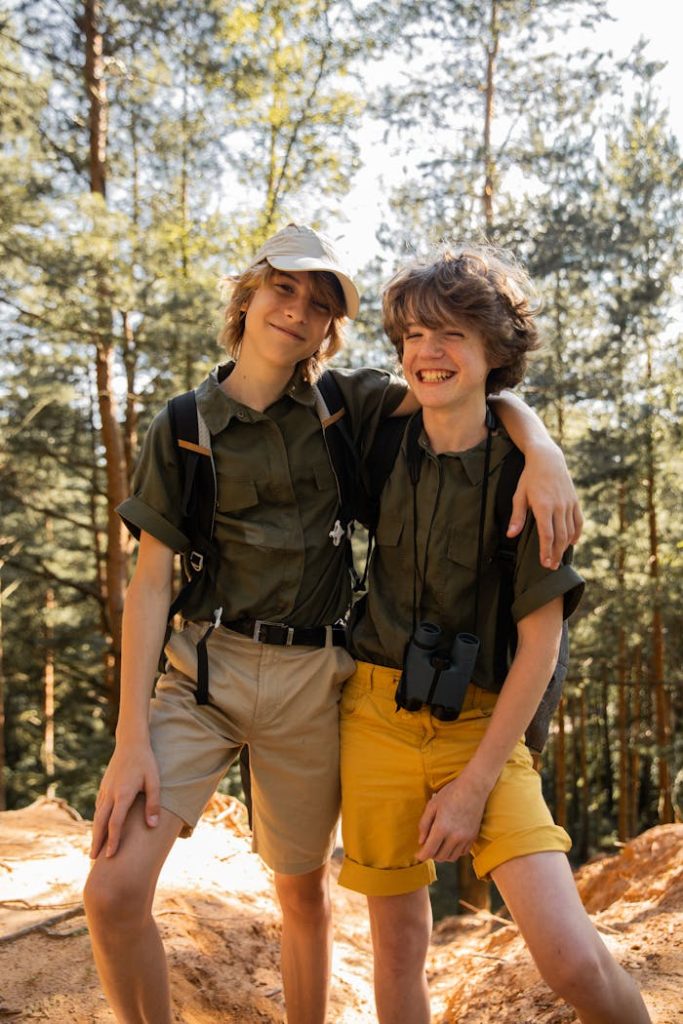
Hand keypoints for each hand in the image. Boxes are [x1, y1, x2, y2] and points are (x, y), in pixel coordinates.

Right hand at [90, 741, 159, 859]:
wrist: (131, 742)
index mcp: (123, 794)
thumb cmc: (146, 762)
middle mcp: (110, 794)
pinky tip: (98, 826)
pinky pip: (99, 806)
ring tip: (95, 847)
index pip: (115, 823)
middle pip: (100, 822)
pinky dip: (97, 819)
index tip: (110, 856)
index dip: (113, 840)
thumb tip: (152, 826)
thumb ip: (153, 803)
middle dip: (97, 842)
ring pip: (97, 815)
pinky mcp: (104, 786)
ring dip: (95, 832)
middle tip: (93, 859)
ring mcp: (105, 790)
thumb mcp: (154, 781)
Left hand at [416, 776, 487, 862]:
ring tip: (439, 845)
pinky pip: (462, 853)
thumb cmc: (451, 793)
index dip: (422, 856)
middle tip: (428, 846)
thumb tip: (421, 841)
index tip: (418, 855)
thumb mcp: (432, 805)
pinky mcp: (473, 837)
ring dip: (443, 855)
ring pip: (451, 857)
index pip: (430, 851)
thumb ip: (424, 824)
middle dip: (431, 854)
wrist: (474, 788)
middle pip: (440, 857)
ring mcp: (466, 838)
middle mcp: (455, 836)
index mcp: (442, 828)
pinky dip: (454, 852)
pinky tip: (450, 842)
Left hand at [507, 444, 582, 567]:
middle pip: (560, 537)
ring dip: (565, 547)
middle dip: (556, 554)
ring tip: (559, 558)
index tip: (544, 563)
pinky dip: (576, 534)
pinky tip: (572, 542)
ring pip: (570, 531)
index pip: (547, 535)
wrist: (547, 459)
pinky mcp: (575, 501)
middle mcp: (559, 507)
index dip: (546, 551)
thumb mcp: (519, 495)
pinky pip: (578, 522)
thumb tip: (511, 535)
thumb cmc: (529, 477)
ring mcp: (569, 504)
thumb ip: (517, 516)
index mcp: (544, 506)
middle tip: (551, 566)